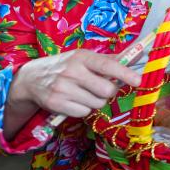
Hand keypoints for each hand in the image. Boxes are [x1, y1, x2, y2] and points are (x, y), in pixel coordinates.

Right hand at [4, 50, 141, 137]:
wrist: (31, 78)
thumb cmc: (65, 66)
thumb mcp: (83, 58)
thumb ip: (109, 60)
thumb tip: (137, 57)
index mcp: (81, 57)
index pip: (107, 65)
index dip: (124, 73)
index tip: (138, 80)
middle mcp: (71, 72)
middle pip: (106, 90)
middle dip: (109, 92)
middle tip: (101, 88)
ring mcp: (63, 89)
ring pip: (97, 103)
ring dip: (95, 101)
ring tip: (84, 92)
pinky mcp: (56, 104)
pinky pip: (84, 112)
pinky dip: (83, 109)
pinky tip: (74, 100)